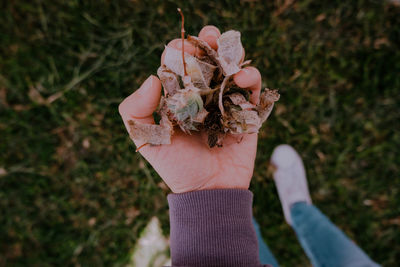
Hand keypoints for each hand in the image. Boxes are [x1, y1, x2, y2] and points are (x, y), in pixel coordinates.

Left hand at [119, 25, 261, 192]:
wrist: (208, 192)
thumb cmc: (176, 168)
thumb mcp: (146, 141)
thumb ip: (135, 111)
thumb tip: (152, 77)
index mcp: (178, 99)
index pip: (179, 66)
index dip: (180, 52)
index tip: (182, 48)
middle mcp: (202, 97)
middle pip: (207, 62)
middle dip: (208, 44)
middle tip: (211, 35)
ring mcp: (225, 103)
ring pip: (231, 70)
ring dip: (232, 55)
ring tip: (229, 52)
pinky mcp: (246, 114)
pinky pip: (251, 91)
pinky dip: (251, 79)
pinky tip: (243, 77)